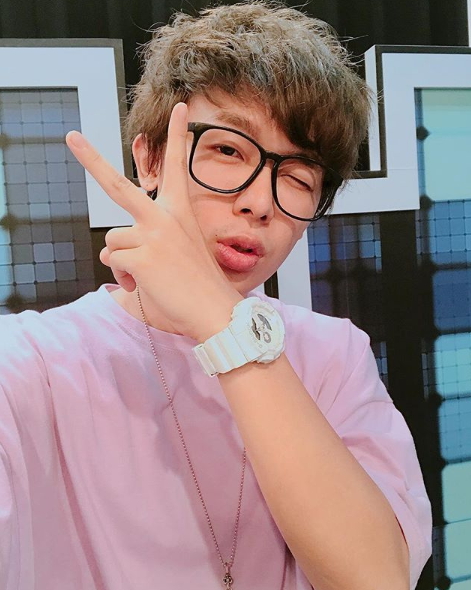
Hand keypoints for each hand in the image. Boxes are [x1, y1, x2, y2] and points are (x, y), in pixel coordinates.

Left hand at [65, 102, 242, 341]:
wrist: (216, 311)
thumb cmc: (199, 287)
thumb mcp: (176, 259)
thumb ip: (142, 250)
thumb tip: (109, 260)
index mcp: (180, 213)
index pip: (177, 167)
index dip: (176, 136)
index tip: (179, 108)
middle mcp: (164, 217)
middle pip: (117, 186)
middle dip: (90, 159)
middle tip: (72, 137)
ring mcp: (152, 234)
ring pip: (113, 242)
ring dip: (123, 262)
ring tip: (149, 278)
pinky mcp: (141, 256)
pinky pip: (115, 264)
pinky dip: (125, 278)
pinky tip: (146, 286)